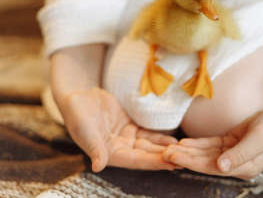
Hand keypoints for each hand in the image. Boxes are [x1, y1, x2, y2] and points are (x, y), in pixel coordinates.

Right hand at [58, 88, 177, 171]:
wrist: (77, 95)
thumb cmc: (76, 113)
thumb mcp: (85, 129)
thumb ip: (94, 147)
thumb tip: (98, 166)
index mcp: (109, 154)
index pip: (136, 160)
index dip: (155, 162)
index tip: (172, 163)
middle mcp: (119, 149)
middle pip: (147, 154)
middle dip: (165, 157)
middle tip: (186, 158)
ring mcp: (126, 138)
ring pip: (149, 145)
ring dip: (165, 149)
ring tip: (184, 150)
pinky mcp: (130, 127)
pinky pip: (147, 134)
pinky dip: (159, 137)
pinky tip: (174, 139)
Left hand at [164, 73, 262, 179]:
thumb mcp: (260, 139)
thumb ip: (240, 154)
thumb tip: (220, 167)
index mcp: (245, 167)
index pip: (212, 167)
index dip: (191, 162)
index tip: (174, 157)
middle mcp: (237, 162)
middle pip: (206, 161)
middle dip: (185, 157)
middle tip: (164, 153)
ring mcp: (234, 151)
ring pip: (207, 152)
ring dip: (189, 151)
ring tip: (170, 148)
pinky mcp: (233, 140)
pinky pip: (212, 143)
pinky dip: (199, 143)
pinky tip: (185, 142)